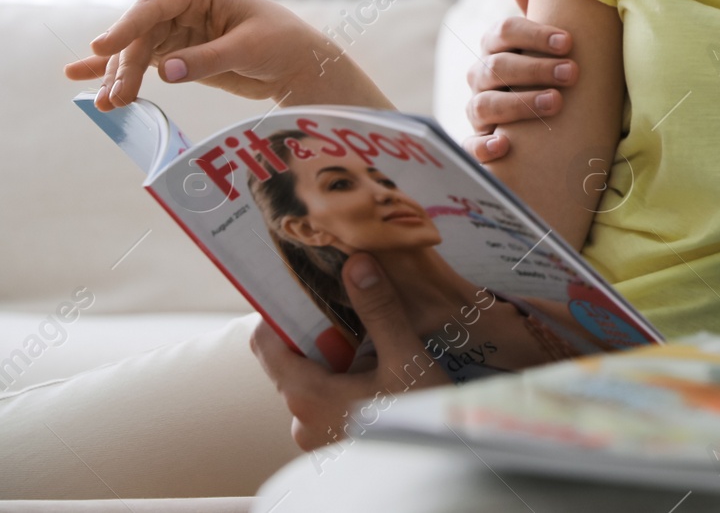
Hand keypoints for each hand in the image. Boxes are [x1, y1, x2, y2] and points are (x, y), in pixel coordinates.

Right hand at [63, 0, 362, 109]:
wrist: (299, 65)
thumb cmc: (282, 44)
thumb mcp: (248, 49)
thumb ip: (207, 59)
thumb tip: (165, 71)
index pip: (153, 6)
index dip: (125, 27)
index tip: (101, 48)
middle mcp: (181, 6)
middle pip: (140, 35)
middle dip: (123, 66)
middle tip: (115, 98)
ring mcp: (176, 30)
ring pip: (137, 52)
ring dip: (119, 77)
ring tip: (107, 105)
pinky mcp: (177, 53)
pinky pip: (143, 63)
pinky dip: (119, 74)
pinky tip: (85, 81)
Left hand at [250, 253, 445, 450]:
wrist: (440, 470)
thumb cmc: (420, 419)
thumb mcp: (406, 359)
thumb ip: (379, 311)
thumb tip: (356, 264)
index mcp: (306, 396)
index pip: (265, 342)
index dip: (281, 311)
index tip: (307, 289)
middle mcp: (301, 420)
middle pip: (294, 360)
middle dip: (322, 334)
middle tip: (358, 313)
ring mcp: (317, 438)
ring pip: (315, 382)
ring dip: (339, 361)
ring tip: (378, 345)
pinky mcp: (336, 446)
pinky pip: (329, 403)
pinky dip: (347, 383)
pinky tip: (382, 376)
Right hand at [461, 0, 576, 164]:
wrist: (546, 125)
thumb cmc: (545, 70)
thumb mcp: (546, 38)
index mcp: (497, 46)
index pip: (504, 32)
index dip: (535, 35)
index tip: (569, 42)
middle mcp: (482, 77)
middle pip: (497, 67)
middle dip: (535, 68)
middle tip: (573, 74)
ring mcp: (478, 112)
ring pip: (485, 105)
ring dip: (520, 103)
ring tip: (556, 104)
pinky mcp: (479, 145)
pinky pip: (470, 147)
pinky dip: (483, 146)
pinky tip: (505, 146)